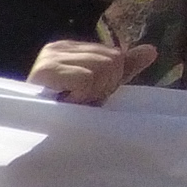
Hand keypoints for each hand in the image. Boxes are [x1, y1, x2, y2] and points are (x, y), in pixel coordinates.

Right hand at [30, 37, 159, 106]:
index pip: (114, 54)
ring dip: (93, 92)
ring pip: (103, 67)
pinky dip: (83, 95)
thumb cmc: (65, 112)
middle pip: (112, 59)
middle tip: (81, 101)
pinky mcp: (44, 71)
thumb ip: (123, 68)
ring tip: (74, 103)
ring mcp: (49, 58)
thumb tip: (152, 50)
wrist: (35, 137)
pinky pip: (87, 78)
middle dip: (104, 86)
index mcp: (68, 49)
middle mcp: (57, 48)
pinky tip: (67, 104)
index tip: (87, 96)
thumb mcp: (100, 87)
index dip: (110, 80)